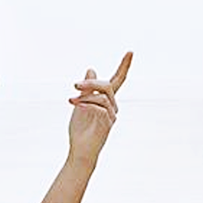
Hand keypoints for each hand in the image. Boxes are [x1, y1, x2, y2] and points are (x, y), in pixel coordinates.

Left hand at [67, 51, 132, 165]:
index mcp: (107, 100)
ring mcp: (111, 115)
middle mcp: (113, 106)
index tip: (130, 52)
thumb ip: (87, 88)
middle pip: (107, 85)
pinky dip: (86, 104)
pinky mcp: (107, 124)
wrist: (80, 149)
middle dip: (91, 82)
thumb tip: (91, 68)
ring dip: (85, 96)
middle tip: (74, 85)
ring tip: (71, 101)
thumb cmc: (81, 129)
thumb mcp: (80, 103)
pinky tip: (75, 105)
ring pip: (102, 96)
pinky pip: (99, 108)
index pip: (117, 80)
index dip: (124, 66)